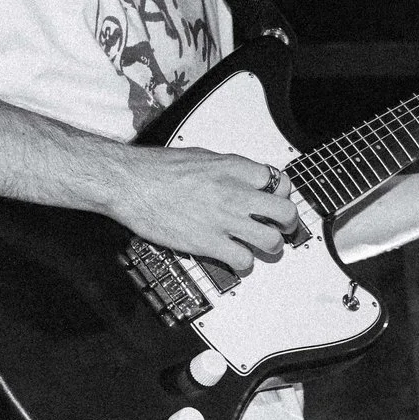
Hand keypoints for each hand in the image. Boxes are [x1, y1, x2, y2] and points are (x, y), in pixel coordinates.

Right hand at [104, 147, 301, 274]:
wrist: (132, 183)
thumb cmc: (158, 169)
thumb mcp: (202, 157)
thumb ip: (228, 169)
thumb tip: (242, 177)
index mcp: (234, 168)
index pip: (279, 182)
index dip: (281, 195)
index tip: (275, 201)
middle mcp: (235, 193)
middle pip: (285, 213)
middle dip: (287, 224)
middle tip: (281, 228)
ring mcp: (224, 220)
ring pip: (270, 240)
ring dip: (269, 247)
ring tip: (260, 247)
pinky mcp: (209, 243)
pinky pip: (244, 260)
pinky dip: (243, 262)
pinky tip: (235, 257)